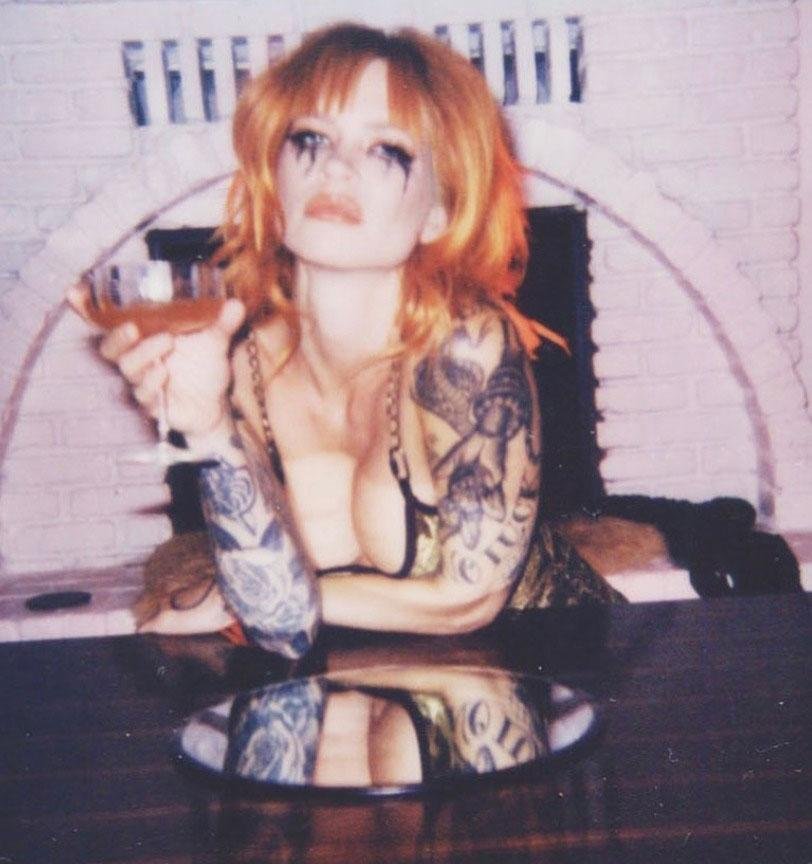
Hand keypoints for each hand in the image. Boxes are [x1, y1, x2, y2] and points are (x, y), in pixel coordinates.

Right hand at [66, 283, 245, 438]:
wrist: (216, 406)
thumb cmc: (205, 368)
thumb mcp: (215, 341)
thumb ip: (222, 323)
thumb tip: (235, 304)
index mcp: (144, 335)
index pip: (109, 322)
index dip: (86, 308)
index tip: (74, 292)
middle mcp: (138, 357)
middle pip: (109, 347)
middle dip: (118, 336)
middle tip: (134, 327)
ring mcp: (142, 381)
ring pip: (127, 368)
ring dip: (142, 354)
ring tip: (166, 344)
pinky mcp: (151, 404)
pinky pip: (143, 394)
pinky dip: (152, 382)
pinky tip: (165, 373)